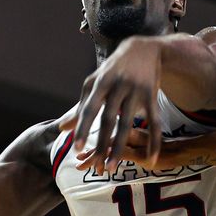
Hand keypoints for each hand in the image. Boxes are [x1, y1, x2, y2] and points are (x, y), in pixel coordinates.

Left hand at [58, 37, 163, 171]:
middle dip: (102, 144)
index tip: (76, 147)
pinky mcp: (152, 95)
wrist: (144, 48)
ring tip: (112, 167)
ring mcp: (136, 90)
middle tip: (96, 166)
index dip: (82, 128)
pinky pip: (154, 121)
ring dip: (120, 147)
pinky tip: (151, 158)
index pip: (90, 108)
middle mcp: (118, 85)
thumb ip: (81, 106)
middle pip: (108, 119)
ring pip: (127, 123)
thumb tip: (61, 128)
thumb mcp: (95, 82)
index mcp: (101, 82)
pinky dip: (153, 140)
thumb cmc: (114, 69)